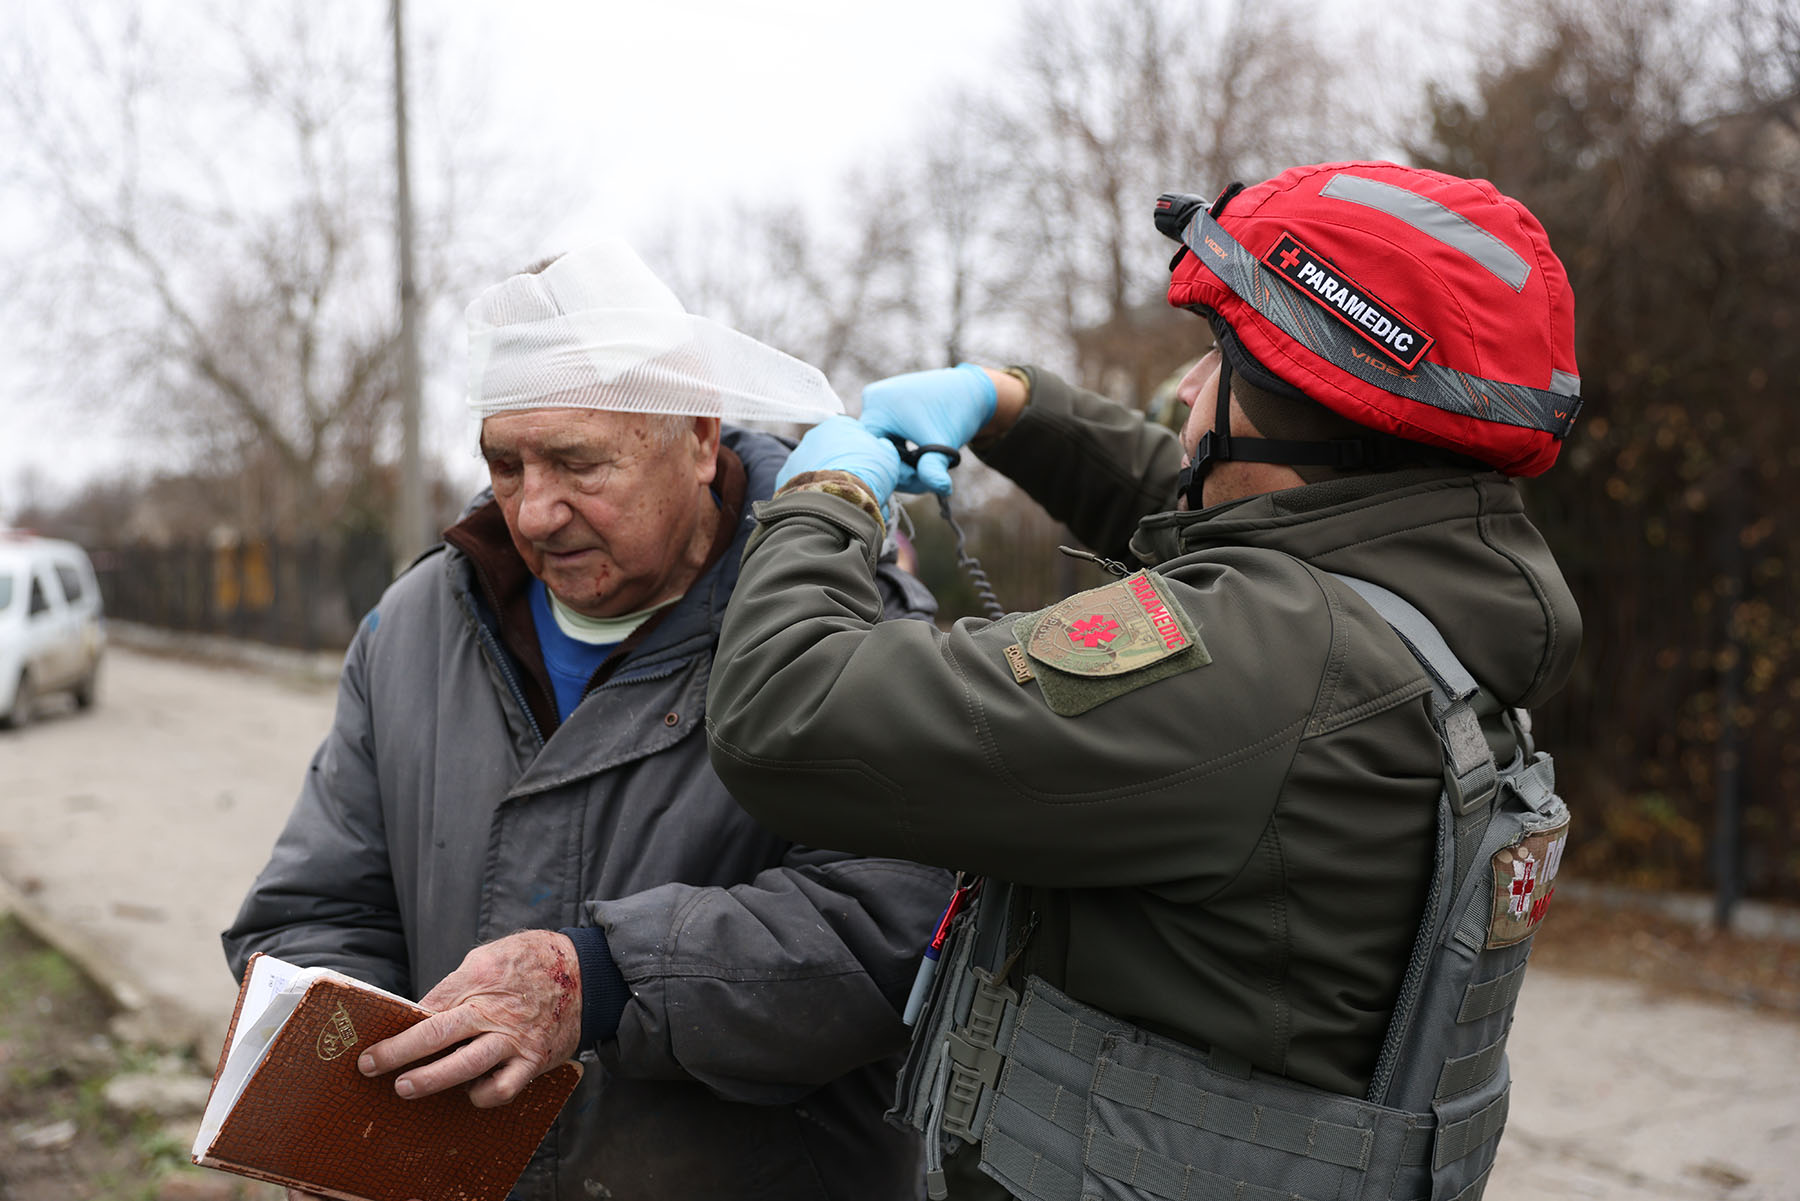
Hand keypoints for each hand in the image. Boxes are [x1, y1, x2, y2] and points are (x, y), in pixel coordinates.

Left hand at [357, 930, 582, 1108]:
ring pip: (464, 1067)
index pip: (428, 1007)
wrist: (586, 971)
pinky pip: (503, 1088)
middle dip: (398, 1053)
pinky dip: (483, 1095)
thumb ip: (456, 985)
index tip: (375, 1041)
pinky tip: (470, 1092)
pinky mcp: (533, 1060)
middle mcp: (492, 1011)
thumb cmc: (531, 961)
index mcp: (477, 980)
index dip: (398, 1026)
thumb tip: (423, 1013)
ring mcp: (512, 1039)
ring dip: (430, 1080)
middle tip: (370, 1065)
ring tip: (405, 1088)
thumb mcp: (489, 957)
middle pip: (435, 1034)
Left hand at [775, 415, 901, 515]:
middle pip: (831, 450)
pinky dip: (811, 493)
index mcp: (839, 424)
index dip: (863, 452)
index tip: (869, 468)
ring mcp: (796, 455)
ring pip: (815, 467)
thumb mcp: (888, 458)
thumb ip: (883, 447)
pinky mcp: (784, 478)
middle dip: (842, 464)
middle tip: (855, 486)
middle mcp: (813, 435)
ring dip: (825, 479)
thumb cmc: (867, 475)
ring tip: (839, 499)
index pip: (852, 433)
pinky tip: (823, 505)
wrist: (837, 500)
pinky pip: (801, 484)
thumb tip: (881, 446)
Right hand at [856, 364, 997, 494]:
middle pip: (876, 449)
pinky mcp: (884, 404)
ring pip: (881, 444)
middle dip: (900, 468)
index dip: (896, 473)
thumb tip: (942, 490)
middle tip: (925, 480)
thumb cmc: (955, 414)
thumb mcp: (943, 444)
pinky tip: (918, 455)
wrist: (968, 390)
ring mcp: (876, 400)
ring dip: (901, 459)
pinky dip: (900, 448)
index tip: (921, 479)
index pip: (874, 454)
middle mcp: (871, 400)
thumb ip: (934, 468)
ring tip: (925, 466)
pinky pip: (885, 435)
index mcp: (878, 408)